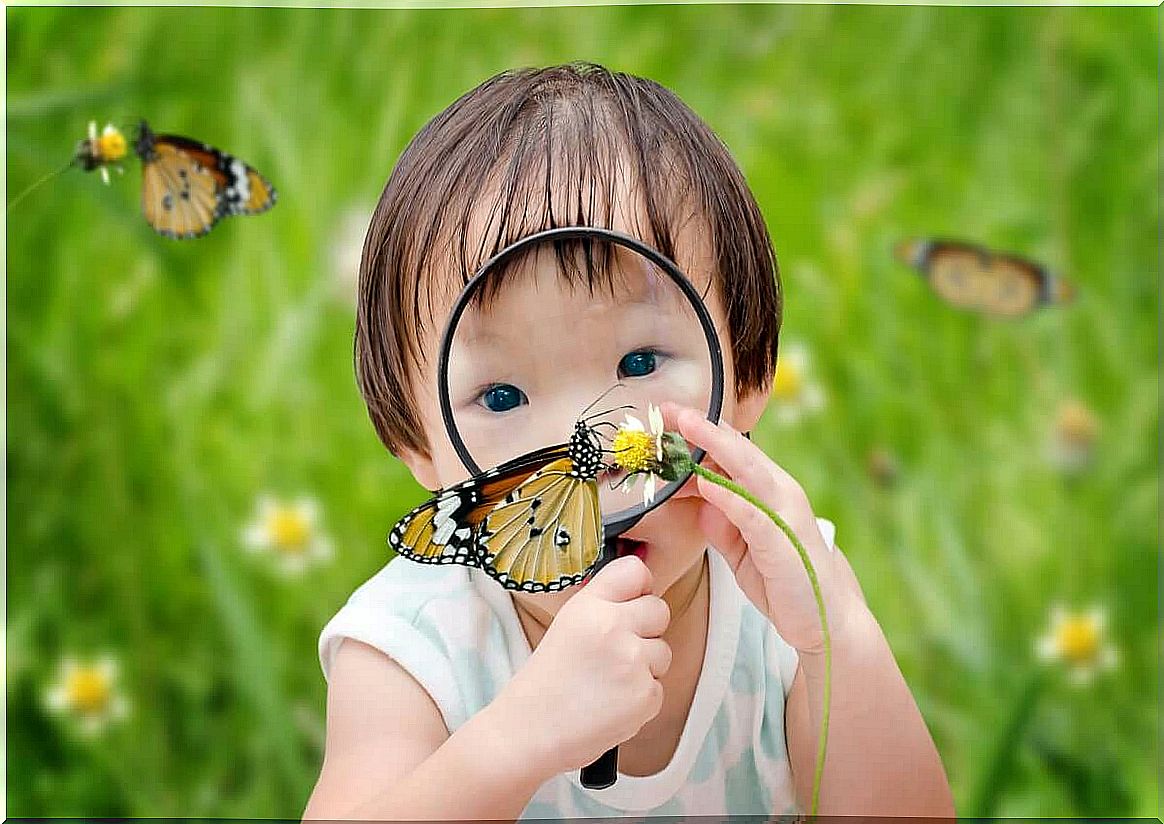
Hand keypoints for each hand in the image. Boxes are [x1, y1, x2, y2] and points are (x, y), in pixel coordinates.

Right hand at [487, 555, 671, 776]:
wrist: (532, 731)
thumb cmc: (546, 682)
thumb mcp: (567, 625)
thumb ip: (603, 605)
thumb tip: (639, 591)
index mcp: (589, 606)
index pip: (635, 570)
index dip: (639, 586)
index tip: (633, 599)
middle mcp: (613, 627)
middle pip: (660, 609)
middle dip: (646, 628)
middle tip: (619, 649)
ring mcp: (632, 661)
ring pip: (664, 651)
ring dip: (645, 665)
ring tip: (610, 680)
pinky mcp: (646, 695)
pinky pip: (659, 686)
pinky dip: (642, 697)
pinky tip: (613, 702)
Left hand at [662, 403, 865, 654]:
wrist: (825, 620)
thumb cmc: (784, 583)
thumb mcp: (742, 551)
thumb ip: (723, 525)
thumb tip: (701, 502)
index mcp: (769, 493)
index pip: (732, 455)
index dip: (701, 435)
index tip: (669, 420)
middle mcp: (780, 494)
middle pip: (738, 451)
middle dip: (703, 427)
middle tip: (669, 408)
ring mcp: (783, 514)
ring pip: (747, 470)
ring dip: (714, 446)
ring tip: (686, 426)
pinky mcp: (782, 540)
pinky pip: (751, 511)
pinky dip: (728, 494)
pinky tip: (704, 482)